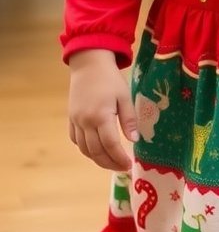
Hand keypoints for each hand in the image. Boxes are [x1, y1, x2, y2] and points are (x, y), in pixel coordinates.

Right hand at [68, 49, 138, 170]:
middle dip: (109, 163)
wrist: (89, 63)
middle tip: (122, 168)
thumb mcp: (125, 95)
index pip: (110, 145)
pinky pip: (76, 140)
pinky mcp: (71, 118)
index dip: (119, 158)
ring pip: (84, 149)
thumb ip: (129, 119)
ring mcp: (76, 121)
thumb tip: (134, 140)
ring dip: (97, 159)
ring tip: (111, 162)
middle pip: (96, 151)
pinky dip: (85, 149)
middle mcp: (86, 121)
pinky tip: (95, 150)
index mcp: (101, 115)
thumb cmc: (110, 78)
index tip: (128, 165)